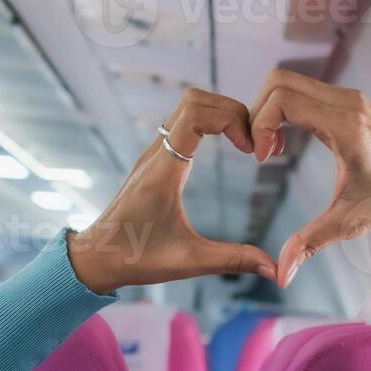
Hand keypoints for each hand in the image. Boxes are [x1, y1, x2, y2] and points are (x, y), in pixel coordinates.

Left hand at [68, 90, 277, 293]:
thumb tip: (274, 270)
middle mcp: (155, 153)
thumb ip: (233, 260)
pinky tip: (227, 147)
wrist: (96, 257)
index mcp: (163, 171)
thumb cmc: (136, 258)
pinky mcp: (154, 158)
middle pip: (194, 100)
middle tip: (254, 142)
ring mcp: (153, 152)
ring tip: (245, 142)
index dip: (231, 120)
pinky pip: (182, 121)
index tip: (250, 150)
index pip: (196, 115)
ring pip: (187, 106)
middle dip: (232, 110)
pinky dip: (209, 122)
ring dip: (220, 114)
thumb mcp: (189, 262)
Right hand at [248, 69, 370, 286]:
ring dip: (270, 111)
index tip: (261, 158)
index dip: (260, 124)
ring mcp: (350, 99)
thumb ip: (309, 244)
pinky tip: (285, 144)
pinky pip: (302, 91)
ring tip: (271, 150)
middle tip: (259, 151)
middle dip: (258, 112)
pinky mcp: (349, 102)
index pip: (283, 99)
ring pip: (288, 82)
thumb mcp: (348, 224)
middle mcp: (349, 103)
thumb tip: (280, 277)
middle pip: (279, 81)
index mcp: (347, 126)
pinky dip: (284, 110)